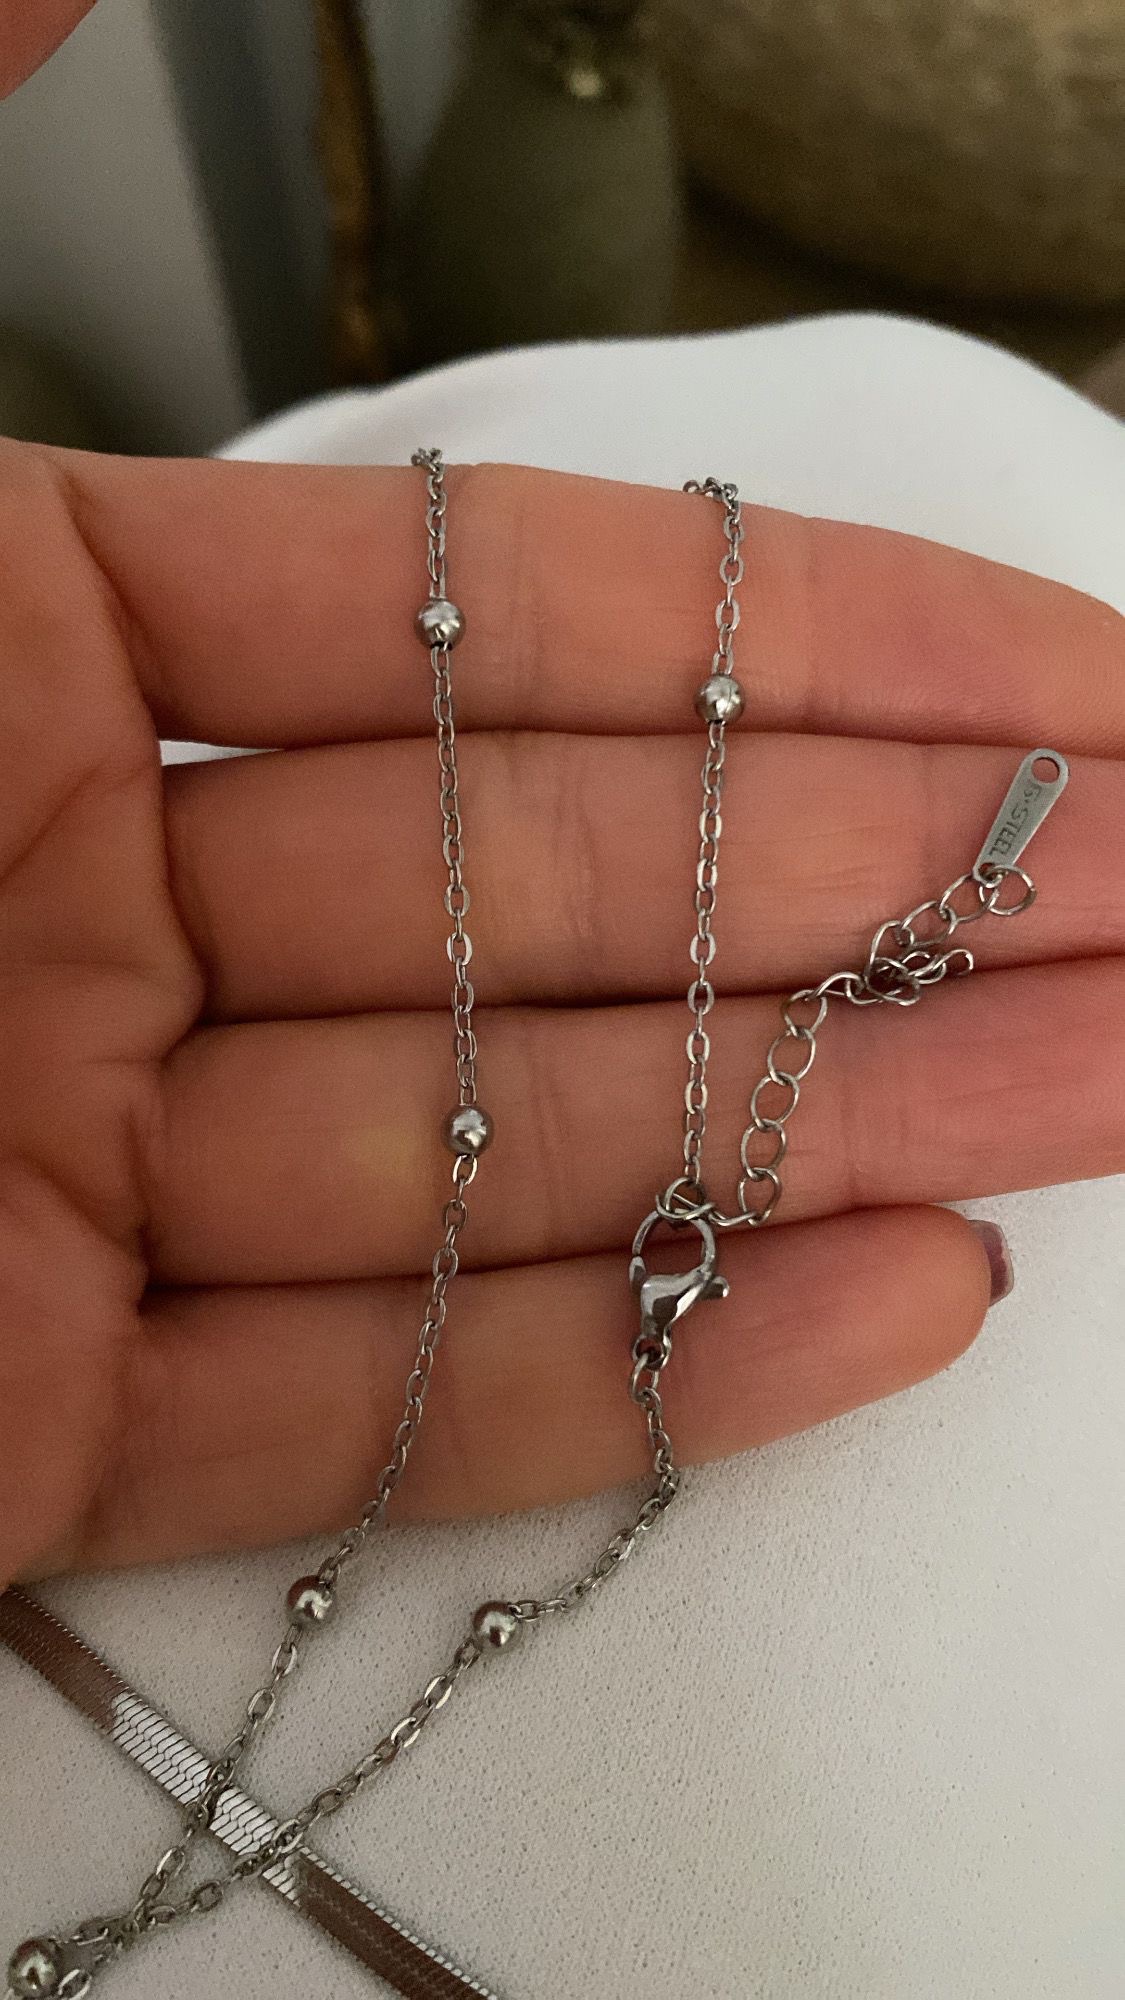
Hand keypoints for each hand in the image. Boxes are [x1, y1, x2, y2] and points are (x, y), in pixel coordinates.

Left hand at [1, 445, 1121, 1585]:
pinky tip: (893, 1297)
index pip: (488, 631)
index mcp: (35, 680)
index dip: (797, 640)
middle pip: (558, 902)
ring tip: (1104, 1085)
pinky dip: (623, 1373)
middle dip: (885, 885)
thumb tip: (486, 526)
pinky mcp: (39, 1441)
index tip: (1073, 693)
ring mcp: (72, 1200)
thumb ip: (155, 560)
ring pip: (512, 1159)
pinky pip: (354, 1412)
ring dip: (828, 1128)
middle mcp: (85, 939)